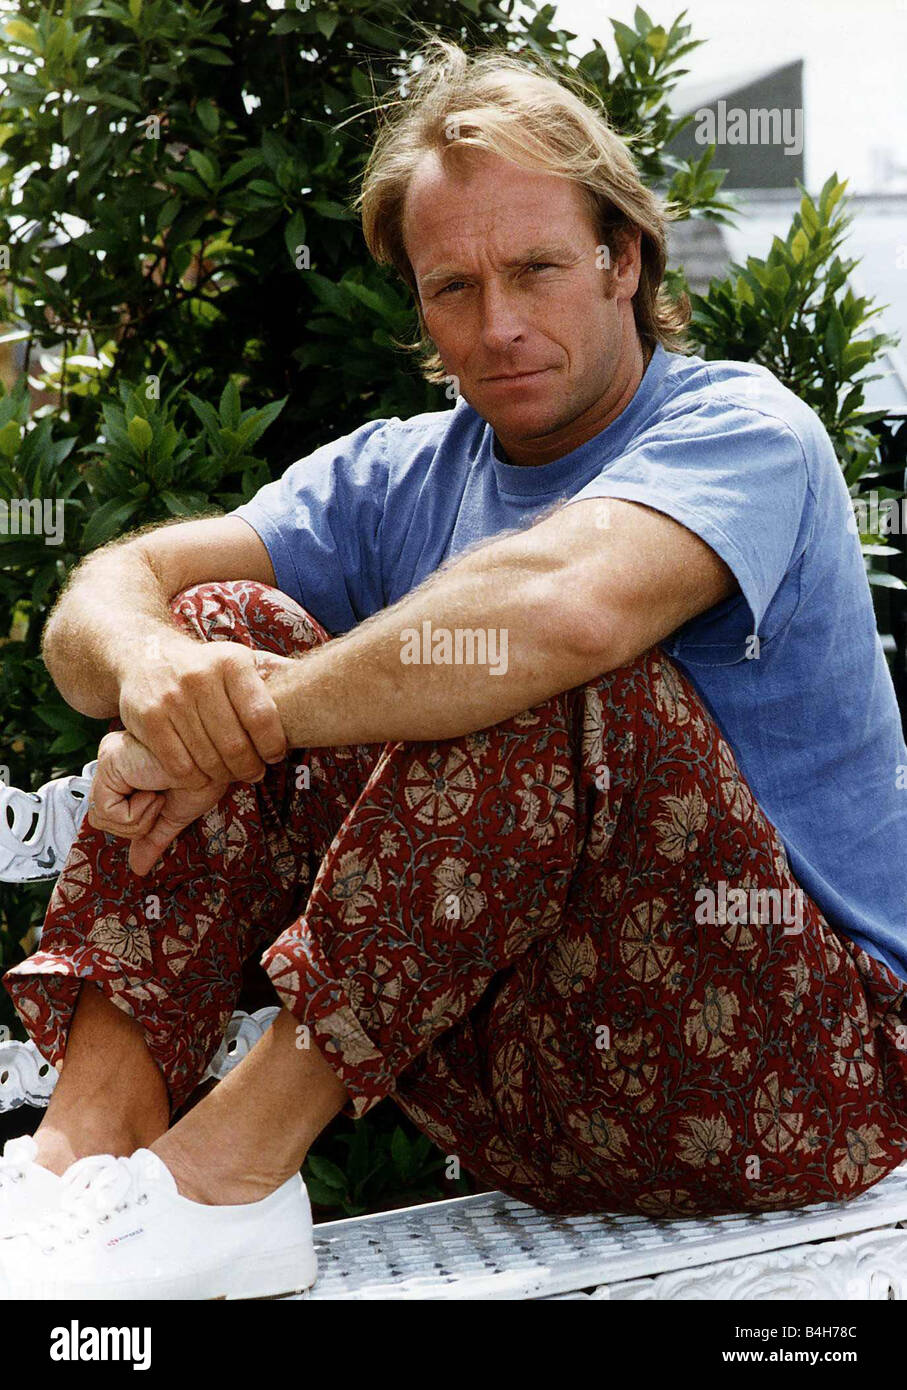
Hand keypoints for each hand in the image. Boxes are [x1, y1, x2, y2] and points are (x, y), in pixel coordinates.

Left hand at [88, 729, 230, 875]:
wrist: (216, 766)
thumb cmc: (203, 780)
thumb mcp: (174, 815)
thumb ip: (152, 838)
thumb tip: (138, 869)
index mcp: (124, 770)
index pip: (109, 815)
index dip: (137, 822)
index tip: (162, 798)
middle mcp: (111, 761)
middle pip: (100, 819)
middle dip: (136, 824)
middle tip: (161, 799)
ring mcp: (107, 760)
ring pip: (101, 818)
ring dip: (138, 817)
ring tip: (158, 794)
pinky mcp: (108, 763)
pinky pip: (106, 810)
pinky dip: (135, 811)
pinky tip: (153, 789)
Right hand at [117, 634, 288, 786]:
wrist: (145, 655)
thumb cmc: (204, 668)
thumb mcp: (237, 660)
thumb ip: (270, 676)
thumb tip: (308, 693)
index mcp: (230, 662)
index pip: (261, 715)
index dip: (273, 745)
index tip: (275, 755)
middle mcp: (200, 677)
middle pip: (235, 744)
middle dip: (249, 767)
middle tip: (254, 773)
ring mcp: (171, 698)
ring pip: (208, 759)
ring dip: (224, 775)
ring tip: (230, 773)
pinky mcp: (148, 719)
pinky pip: (180, 767)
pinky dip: (196, 779)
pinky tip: (203, 774)